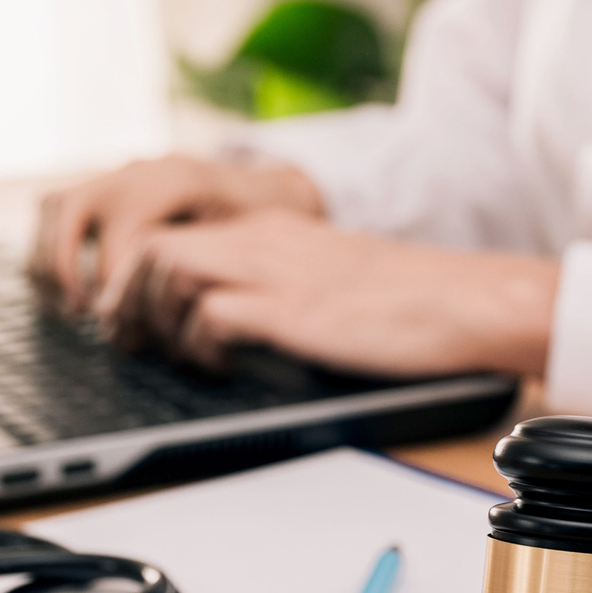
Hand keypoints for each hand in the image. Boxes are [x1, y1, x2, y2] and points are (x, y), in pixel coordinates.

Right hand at [29, 155, 323, 314]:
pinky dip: (45, 253)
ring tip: (65, 307)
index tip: (115, 320)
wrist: (257, 191)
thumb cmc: (253, 224)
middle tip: (79, 312)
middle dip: (64, 266)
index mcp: (174, 180)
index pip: (122, 231)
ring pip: (53, 207)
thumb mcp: (245, 239)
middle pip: (71, 209)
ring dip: (46, 260)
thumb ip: (205, 266)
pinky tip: (61, 295)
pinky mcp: (101, 190)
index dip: (111, 281)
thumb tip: (169, 311)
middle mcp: (136, 172)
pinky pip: (52, 212)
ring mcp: (114, 176)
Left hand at [96, 209, 559, 377]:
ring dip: (153, 316)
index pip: (170, 232)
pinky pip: (210, 315)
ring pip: (166, 268)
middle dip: (125, 298)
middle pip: (151, 246)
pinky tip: (220, 364)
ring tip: (168, 352)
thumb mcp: (325, 278)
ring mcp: (274, 271)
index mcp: (269, 228)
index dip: (134, 277)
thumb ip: (276, 283)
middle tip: (129, 341)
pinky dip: (199, 343)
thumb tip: (230, 317)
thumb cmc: (408, 300)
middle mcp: (262, 239)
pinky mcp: (291, 310)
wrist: (466, 300)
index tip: (132, 316)